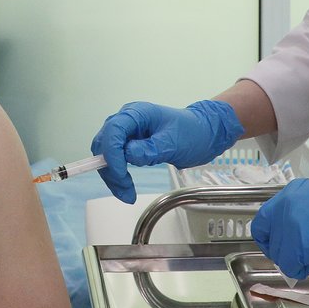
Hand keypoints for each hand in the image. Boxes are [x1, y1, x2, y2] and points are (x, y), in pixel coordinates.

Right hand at [90, 100, 243, 202]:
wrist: (203, 133)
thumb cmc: (192, 133)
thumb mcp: (174, 143)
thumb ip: (150, 149)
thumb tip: (128, 155)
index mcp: (137, 113)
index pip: (114, 130)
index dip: (112, 153)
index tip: (121, 174)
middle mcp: (127, 120)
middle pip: (104, 142)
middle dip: (110, 168)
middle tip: (125, 191)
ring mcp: (127, 132)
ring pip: (106, 153)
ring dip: (112, 175)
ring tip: (127, 194)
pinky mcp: (129, 144)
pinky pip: (115, 159)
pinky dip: (117, 175)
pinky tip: (127, 187)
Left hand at [250, 171, 308, 278]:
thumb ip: (298, 215)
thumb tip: (289, 237)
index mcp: (290, 194)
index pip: (263, 221)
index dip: (270, 237)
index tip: (279, 246)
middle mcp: (285, 207)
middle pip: (269, 240)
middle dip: (283, 251)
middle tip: (302, 255)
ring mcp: (291, 226)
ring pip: (280, 256)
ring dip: (294, 261)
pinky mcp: (300, 245)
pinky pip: (291, 266)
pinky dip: (302, 269)